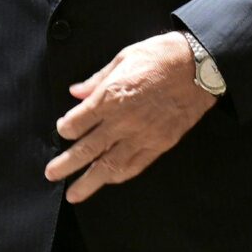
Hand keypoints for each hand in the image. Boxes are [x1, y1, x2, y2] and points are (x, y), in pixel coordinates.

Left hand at [46, 31, 216, 202]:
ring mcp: (142, 135)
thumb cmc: (160, 56)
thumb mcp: (123, 58)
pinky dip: (119, 176)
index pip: (77, 122)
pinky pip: (135, 166)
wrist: (199, 67)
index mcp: (110, 96)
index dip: (65, 128)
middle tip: (51, 174)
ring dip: (89, 181)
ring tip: (74, 194)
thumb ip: (97, 80)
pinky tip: (108, 181)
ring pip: (109, 165)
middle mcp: (122, 121)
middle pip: (87, 148)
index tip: (63, 130)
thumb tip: (76, 92)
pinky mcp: (160, 144)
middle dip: (67, 164)